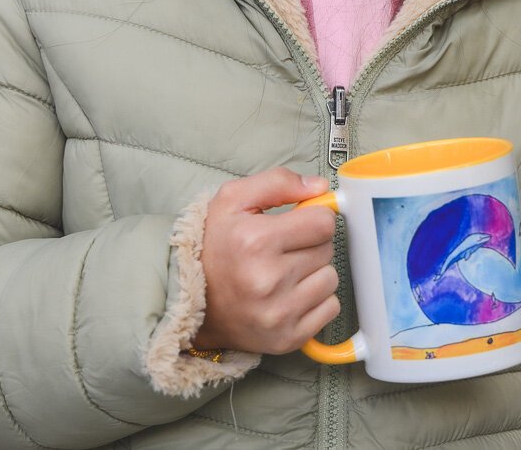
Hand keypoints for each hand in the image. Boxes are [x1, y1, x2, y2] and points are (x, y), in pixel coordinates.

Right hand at [193, 167, 339, 354]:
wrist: (189, 301)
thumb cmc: (213, 246)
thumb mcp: (232, 200)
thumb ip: (278, 182)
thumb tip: (321, 187)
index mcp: (256, 241)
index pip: (323, 223)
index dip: (312, 218)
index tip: (296, 224)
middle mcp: (268, 280)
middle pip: (327, 250)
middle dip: (310, 245)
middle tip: (282, 249)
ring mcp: (278, 314)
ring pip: (330, 279)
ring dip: (314, 273)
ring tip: (284, 273)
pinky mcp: (287, 339)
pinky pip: (330, 309)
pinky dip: (316, 301)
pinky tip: (289, 295)